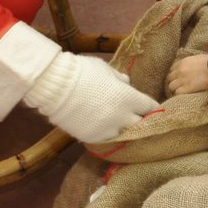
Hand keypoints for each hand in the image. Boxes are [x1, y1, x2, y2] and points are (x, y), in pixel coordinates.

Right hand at [24, 53, 159, 143]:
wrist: (56, 87)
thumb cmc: (83, 71)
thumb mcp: (105, 69)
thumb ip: (119, 79)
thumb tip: (126, 83)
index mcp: (129, 98)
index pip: (150, 107)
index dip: (152, 107)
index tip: (152, 108)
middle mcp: (122, 117)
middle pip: (141, 125)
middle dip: (141, 121)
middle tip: (137, 118)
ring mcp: (108, 130)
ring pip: (123, 134)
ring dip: (122, 128)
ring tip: (116, 123)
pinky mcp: (93, 138)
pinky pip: (105, 138)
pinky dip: (105, 132)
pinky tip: (100, 126)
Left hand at [167, 54, 207, 96]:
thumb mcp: (198, 58)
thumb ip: (191, 62)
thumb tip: (192, 66)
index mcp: (182, 62)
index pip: (172, 69)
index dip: (175, 74)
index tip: (179, 78)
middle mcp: (179, 70)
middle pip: (169, 78)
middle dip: (174, 82)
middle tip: (179, 86)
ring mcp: (182, 80)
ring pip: (171, 86)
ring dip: (175, 89)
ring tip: (181, 91)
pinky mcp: (186, 88)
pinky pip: (177, 93)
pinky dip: (179, 94)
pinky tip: (184, 94)